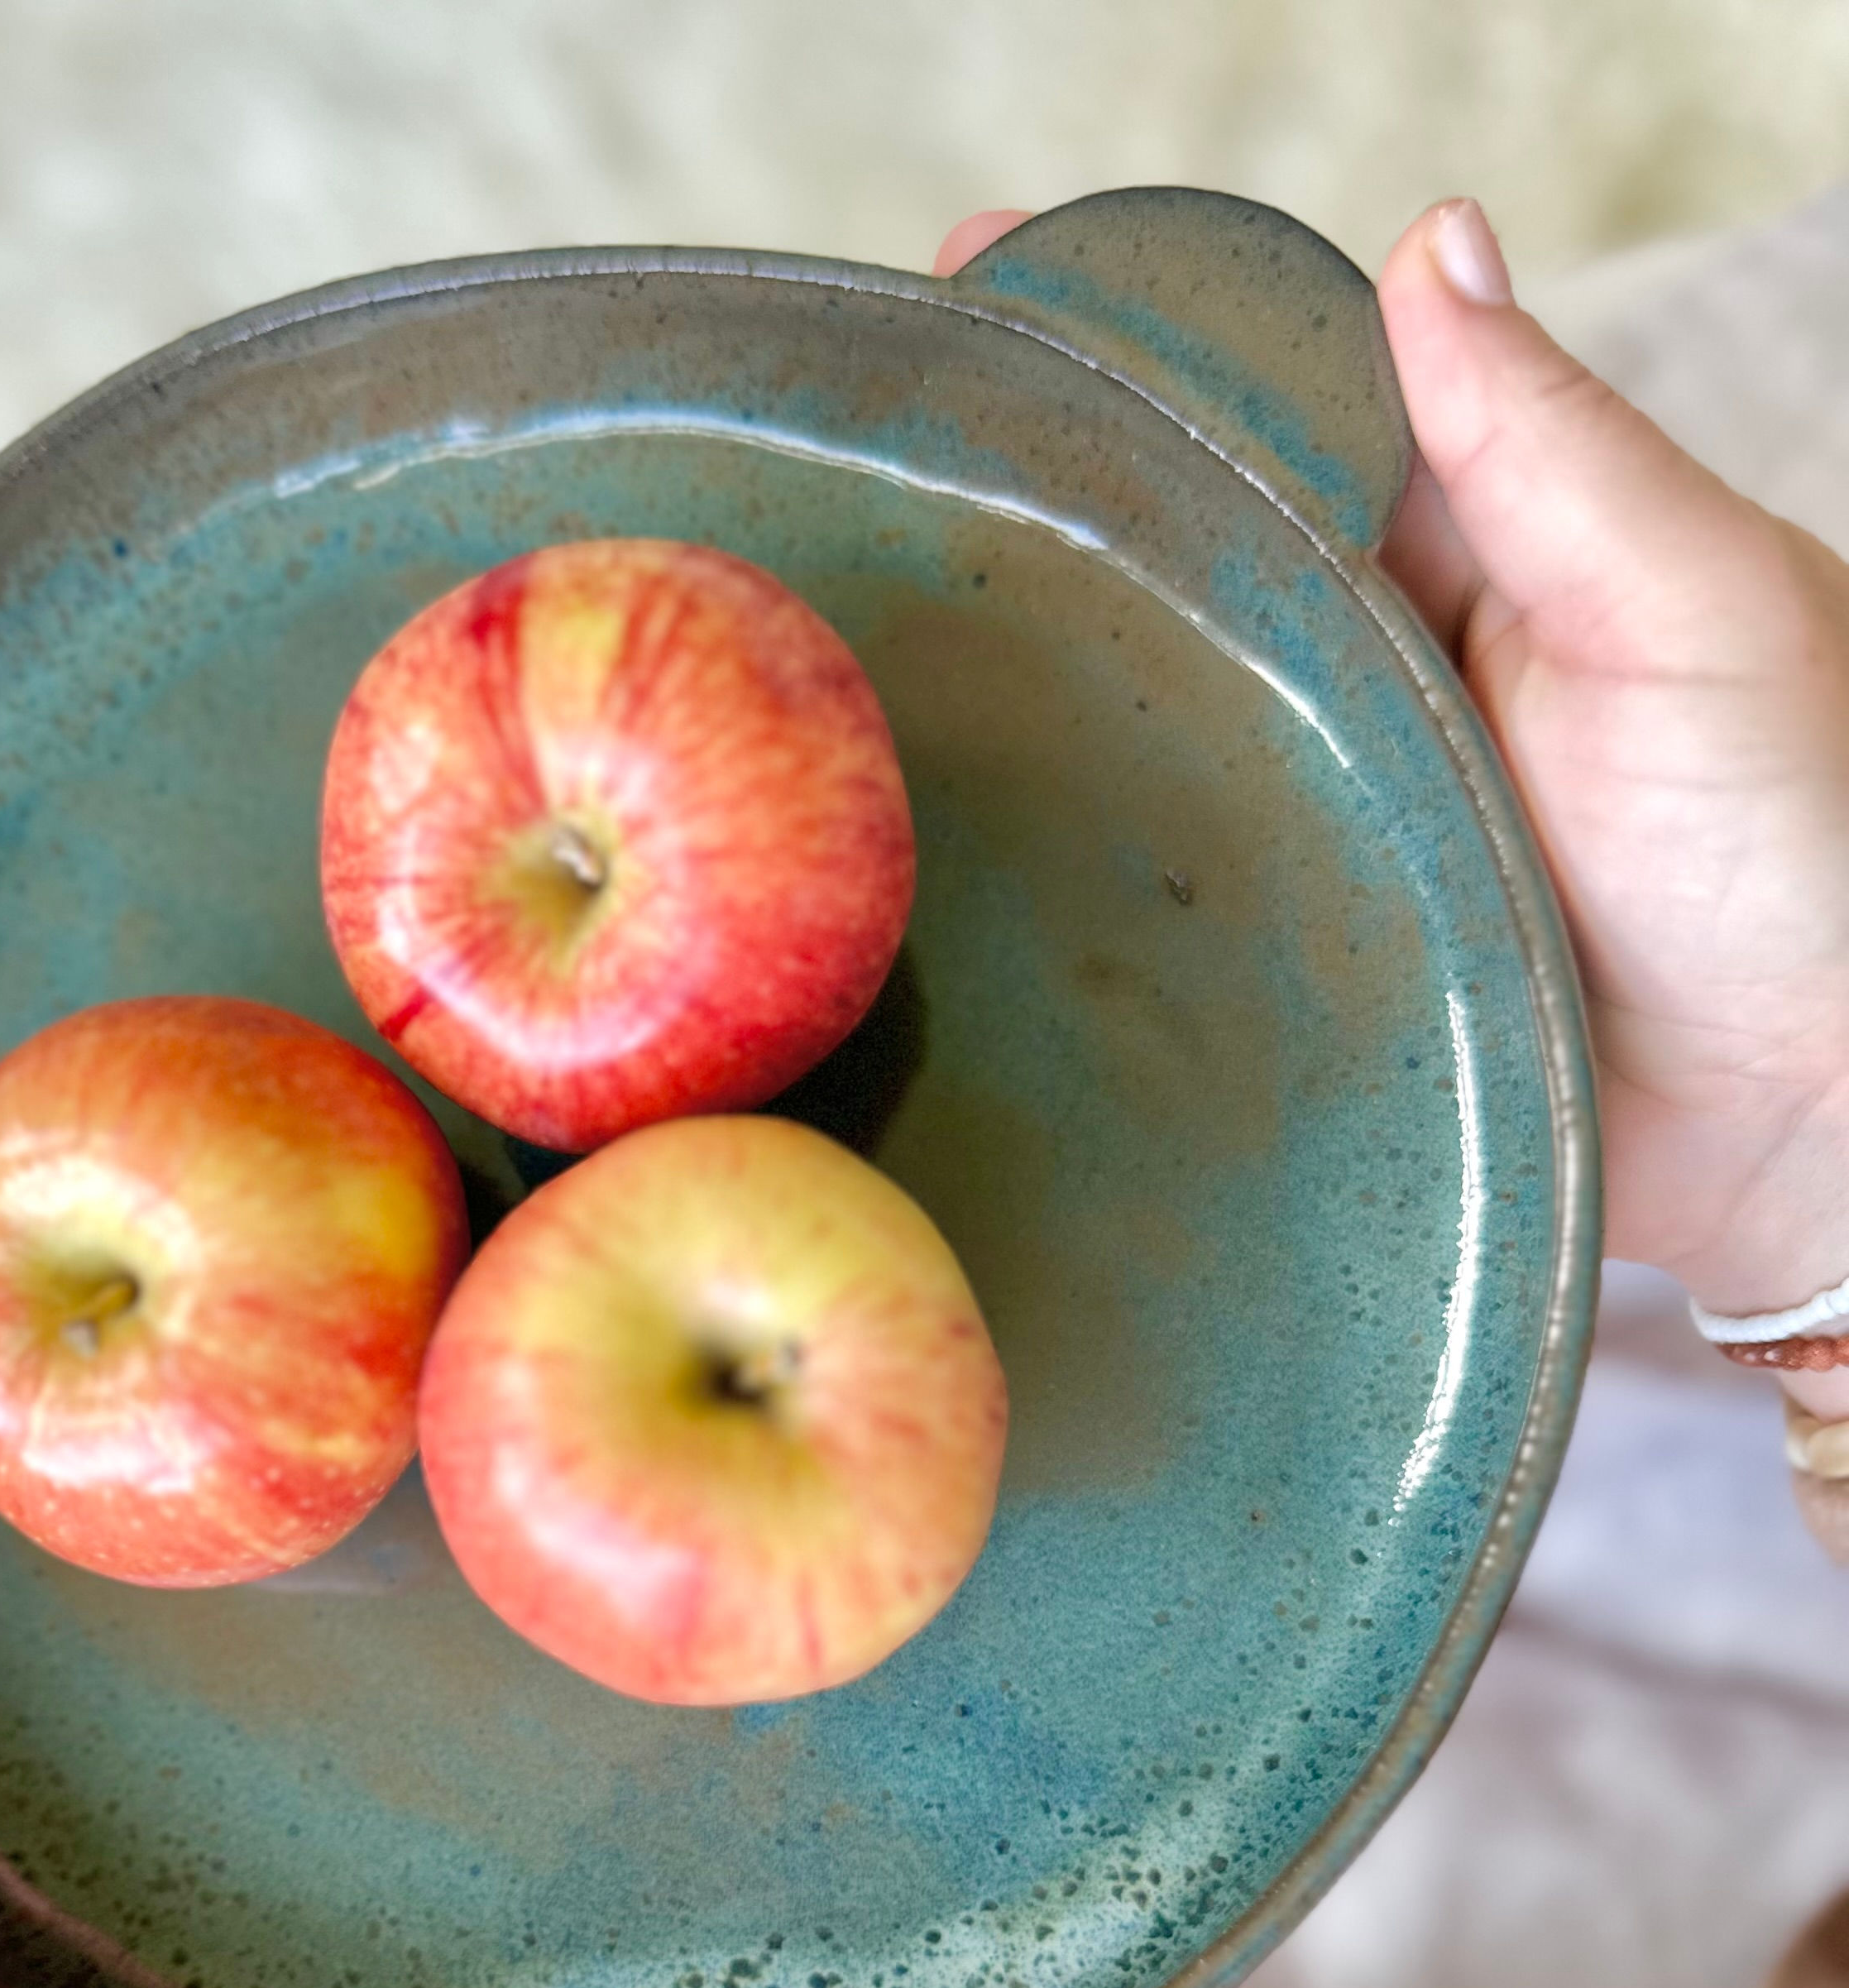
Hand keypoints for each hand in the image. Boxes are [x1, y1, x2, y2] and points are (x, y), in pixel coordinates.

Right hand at [939, 201, 1848, 1415]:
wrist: (1789, 1125)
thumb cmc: (1798, 851)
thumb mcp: (1691, 616)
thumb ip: (1556, 450)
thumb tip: (1431, 240)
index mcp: (1463, 550)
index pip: (1273, 403)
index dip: (1137, 333)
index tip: (988, 276)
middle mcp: (1365, 666)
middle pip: (1174, 553)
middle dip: (1032, 494)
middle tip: (871, 447)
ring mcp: (1309, 804)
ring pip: (1139, 712)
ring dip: (1019, 675)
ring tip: (856, 625)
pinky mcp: (1277, 942)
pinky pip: (1149, 875)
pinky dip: (1060, 843)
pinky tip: (944, 821)